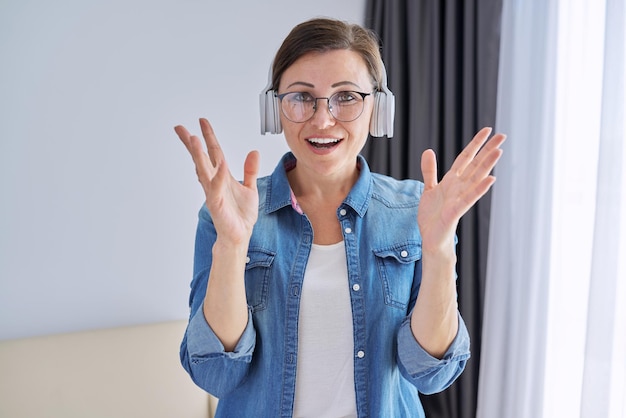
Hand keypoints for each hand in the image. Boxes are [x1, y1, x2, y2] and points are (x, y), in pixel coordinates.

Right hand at [174, 118, 259, 244]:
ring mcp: (213, 193)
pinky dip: (218, 176)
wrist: (240, 236)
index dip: (209, 137)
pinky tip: (220, 164)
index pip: (214, 153)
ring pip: (203, 170)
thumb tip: (254, 152)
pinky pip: (216, 188)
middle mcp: (214, 182)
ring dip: (198, 155)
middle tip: (180, 128)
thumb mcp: (250, 188)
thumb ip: (250, 171)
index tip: (202, 121)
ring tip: (192, 139)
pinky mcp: (216, 204)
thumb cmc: (241, 215)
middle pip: (201, 158)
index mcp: (222, 177)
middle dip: (191, 143)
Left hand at [418, 127, 505, 253]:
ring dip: (487, 165)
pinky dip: (479, 189)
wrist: (431, 239)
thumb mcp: (428, 189)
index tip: (487, 130)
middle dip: (488, 150)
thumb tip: (428, 150)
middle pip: (475, 165)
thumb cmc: (432, 217)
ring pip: (475, 179)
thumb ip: (430, 170)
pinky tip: (490, 179)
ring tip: (499, 152)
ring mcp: (459, 198)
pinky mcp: (455, 211)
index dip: (475, 143)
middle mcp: (459, 187)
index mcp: (452, 180)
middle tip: (503, 136)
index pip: (466, 158)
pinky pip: (469, 198)